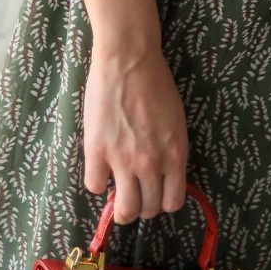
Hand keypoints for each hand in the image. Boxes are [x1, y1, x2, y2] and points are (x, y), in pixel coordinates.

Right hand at [83, 46, 188, 223]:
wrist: (128, 59)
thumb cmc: (155, 82)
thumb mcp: (175, 121)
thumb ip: (169, 150)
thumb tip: (162, 173)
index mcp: (175, 155)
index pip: (173, 202)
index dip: (163, 200)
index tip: (155, 192)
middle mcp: (151, 164)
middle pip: (148, 210)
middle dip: (142, 205)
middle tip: (134, 191)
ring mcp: (123, 160)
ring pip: (124, 209)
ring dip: (120, 205)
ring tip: (117, 192)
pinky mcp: (97, 151)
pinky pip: (95, 186)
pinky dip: (97, 181)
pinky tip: (99, 167)